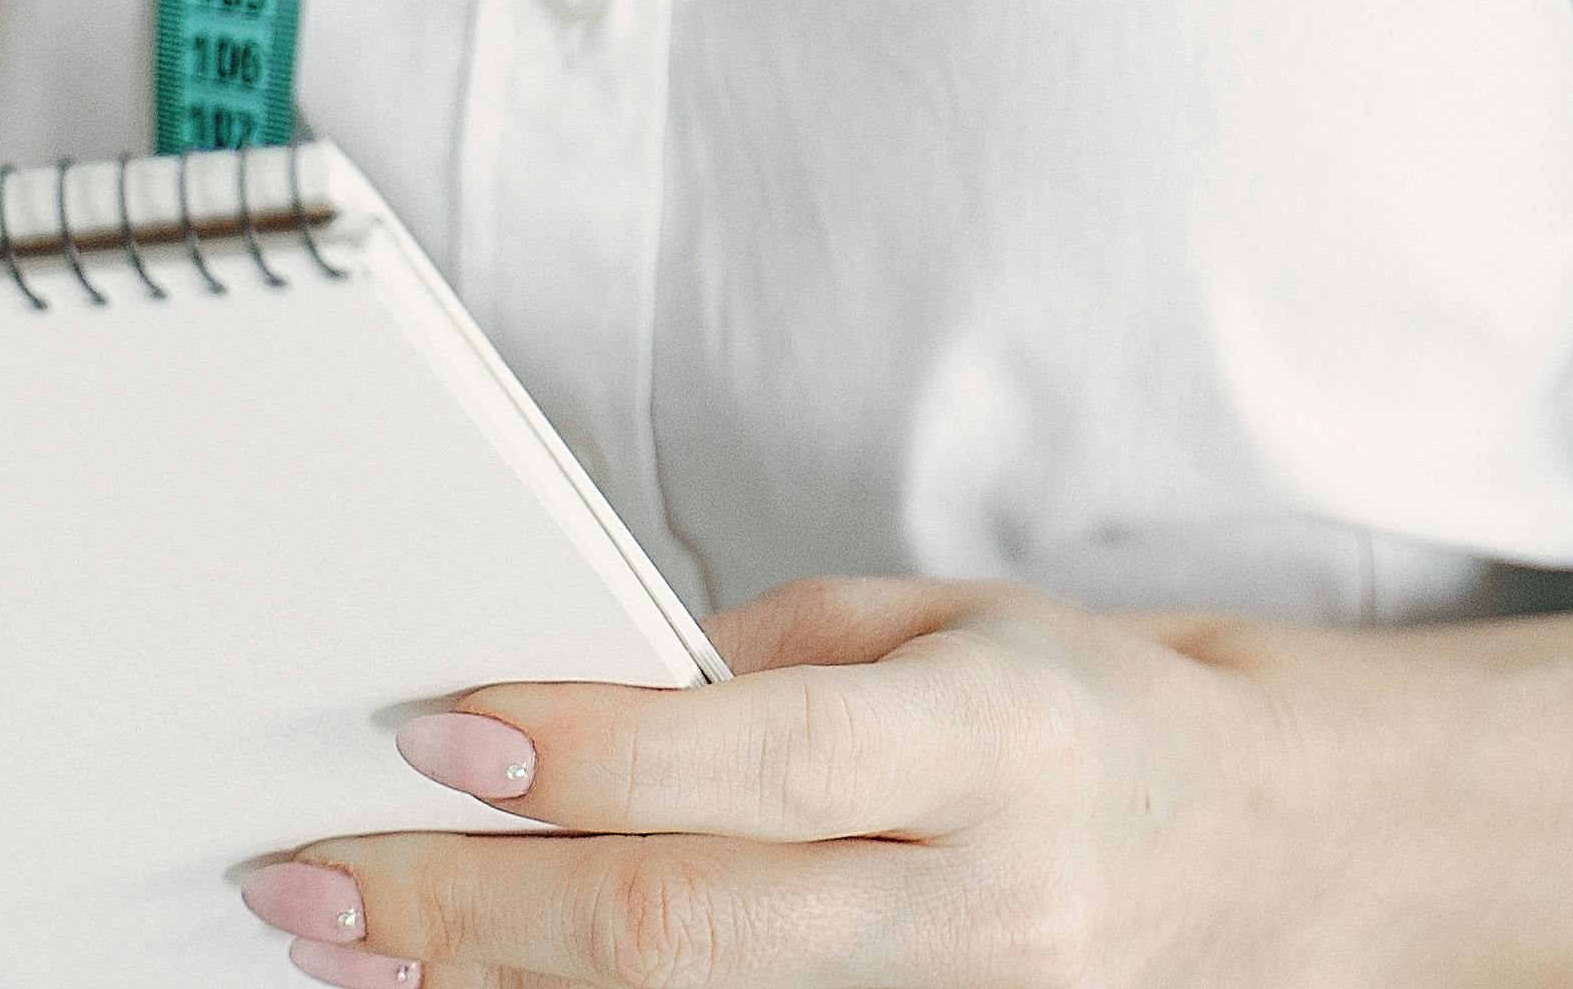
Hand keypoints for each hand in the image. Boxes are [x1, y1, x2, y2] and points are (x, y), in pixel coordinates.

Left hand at [241, 577, 1326, 988]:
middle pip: (692, 929)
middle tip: (314, 880)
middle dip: (475, 910)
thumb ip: (765, 660)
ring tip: (358, 949)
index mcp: (1001, 734)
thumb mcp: (948, 621)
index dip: (593, 755)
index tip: (438, 734)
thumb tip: (571, 695)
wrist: (1258, 851)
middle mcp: (989, 899)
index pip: (770, 758)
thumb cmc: (1082, 711)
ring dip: (498, 988)